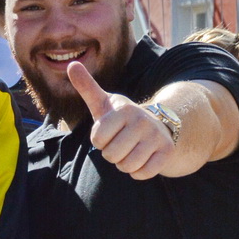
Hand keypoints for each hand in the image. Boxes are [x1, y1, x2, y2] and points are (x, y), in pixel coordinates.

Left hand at [66, 62, 176, 179]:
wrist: (157, 126)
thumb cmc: (121, 118)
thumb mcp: (104, 103)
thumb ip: (87, 87)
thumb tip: (71, 64)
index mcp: (124, 109)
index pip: (97, 139)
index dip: (99, 141)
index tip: (109, 133)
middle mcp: (142, 120)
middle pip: (111, 155)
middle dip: (112, 154)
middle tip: (121, 143)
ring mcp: (156, 136)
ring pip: (127, 166)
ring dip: (124, 164)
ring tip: (130, 151)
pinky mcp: (167, 152)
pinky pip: (142, 174)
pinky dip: (138, 172)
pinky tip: (142, 158)